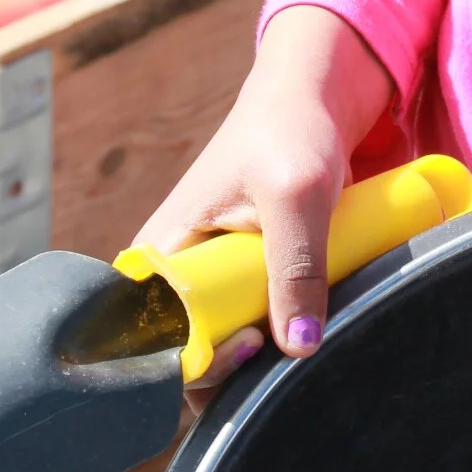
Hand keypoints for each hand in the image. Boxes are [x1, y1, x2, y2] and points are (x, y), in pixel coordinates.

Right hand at [134, 4, 393, 391]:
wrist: (315, 103)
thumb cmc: (290, 132)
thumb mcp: (297, 194)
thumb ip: (297, 267)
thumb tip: (300, 347)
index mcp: (162, 254)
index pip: (155, 340)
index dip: (200, 360)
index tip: (253, 343)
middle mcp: (178, 277)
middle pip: (192, 356)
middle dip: (236, 368)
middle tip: (282, 344)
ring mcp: (216, 282)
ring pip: (229, 347)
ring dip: (266, 355)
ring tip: (301, 333)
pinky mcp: (250, 282)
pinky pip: (259, 328)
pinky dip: (285, 333)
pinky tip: (310, 325)